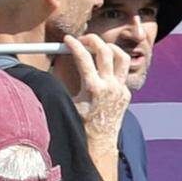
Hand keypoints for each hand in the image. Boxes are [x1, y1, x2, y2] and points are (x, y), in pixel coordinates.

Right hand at [56, 27, 134, 147]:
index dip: (74, 45)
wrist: (99, 142)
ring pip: (122, 58)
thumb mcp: (69, 102)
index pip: (83, 58)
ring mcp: (121, 89)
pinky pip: (122, 73)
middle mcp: (110, 86)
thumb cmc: (80, 124)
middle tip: (83, 38)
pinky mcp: (126, 93)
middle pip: (105, 52)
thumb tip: (54, 64)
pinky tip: (103, 68)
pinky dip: (113, 65)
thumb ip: (65, 82)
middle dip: (93, 40)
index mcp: (93, 88)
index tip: (67, 39)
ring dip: (110, 48)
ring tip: (99, 47)